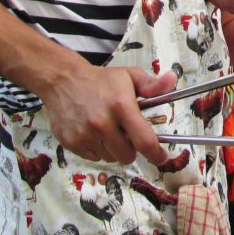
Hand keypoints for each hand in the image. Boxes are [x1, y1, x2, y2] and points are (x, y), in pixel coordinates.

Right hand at [40, 64, 176, 164]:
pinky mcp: (71, 143)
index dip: (156, 154)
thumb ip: (152, 85)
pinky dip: (98, 150)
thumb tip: (172, 81)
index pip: (144, 141)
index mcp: (121, 105)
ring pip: (110, 158)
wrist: (62, 80)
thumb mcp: (129, 76)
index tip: (161, 157)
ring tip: (108, 129)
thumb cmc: (100, 80)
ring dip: (113, 149)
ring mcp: (85, 134)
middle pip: (127, 156)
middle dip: (132, 148)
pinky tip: (94, 133)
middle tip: (127, 134)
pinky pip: (93, 158)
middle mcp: (102, 122)